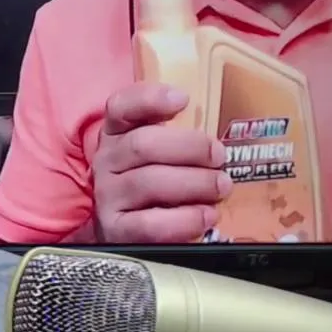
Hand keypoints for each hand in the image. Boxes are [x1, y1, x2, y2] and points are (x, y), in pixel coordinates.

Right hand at [91, 83, 230, 242]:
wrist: (127, 231)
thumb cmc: (156, 184)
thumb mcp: (160, 154)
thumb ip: (180, 137)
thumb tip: (225, 134)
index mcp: (117, 134)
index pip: (120, 107)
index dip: (149, 99)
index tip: (183, 99)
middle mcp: (107, 162)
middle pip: (142, 144)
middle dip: (190, 148)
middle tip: (220, 157)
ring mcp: (108, 196)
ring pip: (148, 182)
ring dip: (195, 183)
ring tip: (221, 187)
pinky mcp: (116, 231)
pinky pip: (150, 224)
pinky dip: (184, 220)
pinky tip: (206, 215)